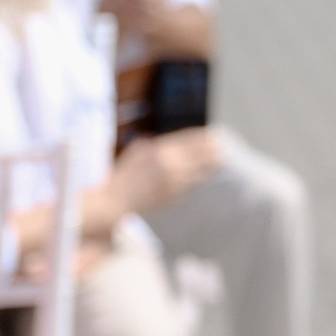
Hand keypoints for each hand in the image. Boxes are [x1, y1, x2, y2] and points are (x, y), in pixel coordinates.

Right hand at [109, 127, 223, 218]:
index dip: (202, 137)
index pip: (187, 139)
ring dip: (210, 164)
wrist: (115, 200)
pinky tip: (205, 175)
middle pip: (198, 153)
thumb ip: (151, 144)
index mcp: (158, 149)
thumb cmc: (123, 176)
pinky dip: (199, 177)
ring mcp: (172, 178)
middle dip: (210, 150)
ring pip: (199, 168)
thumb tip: (163, 140)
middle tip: (220, 148)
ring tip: (219, 160)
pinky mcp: (173, 193)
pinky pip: (192, 183)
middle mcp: (167, 161)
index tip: (212, 135)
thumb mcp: (136, 153)